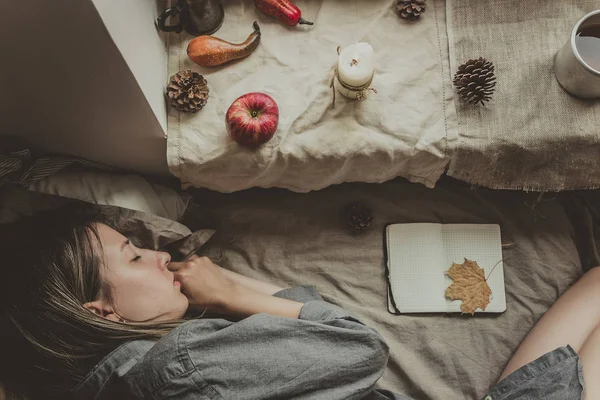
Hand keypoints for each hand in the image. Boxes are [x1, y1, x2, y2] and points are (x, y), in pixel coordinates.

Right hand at [170, 256, 302, 319]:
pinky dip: (193, 266)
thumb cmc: (206, 301)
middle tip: (176, 279)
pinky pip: (194, 260)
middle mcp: (188, 265)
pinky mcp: (205, 259)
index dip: (165, 280)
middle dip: (172, 272)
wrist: (226, 295)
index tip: (167, 283)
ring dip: (183, 268)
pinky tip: (198, 274)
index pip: (165, 275)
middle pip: (172, 266)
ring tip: (189, 277)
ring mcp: (197, 260)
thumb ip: (175, 291)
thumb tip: (168, 287)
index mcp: (182, 275)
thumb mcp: (186, 301)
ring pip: (183, 262)